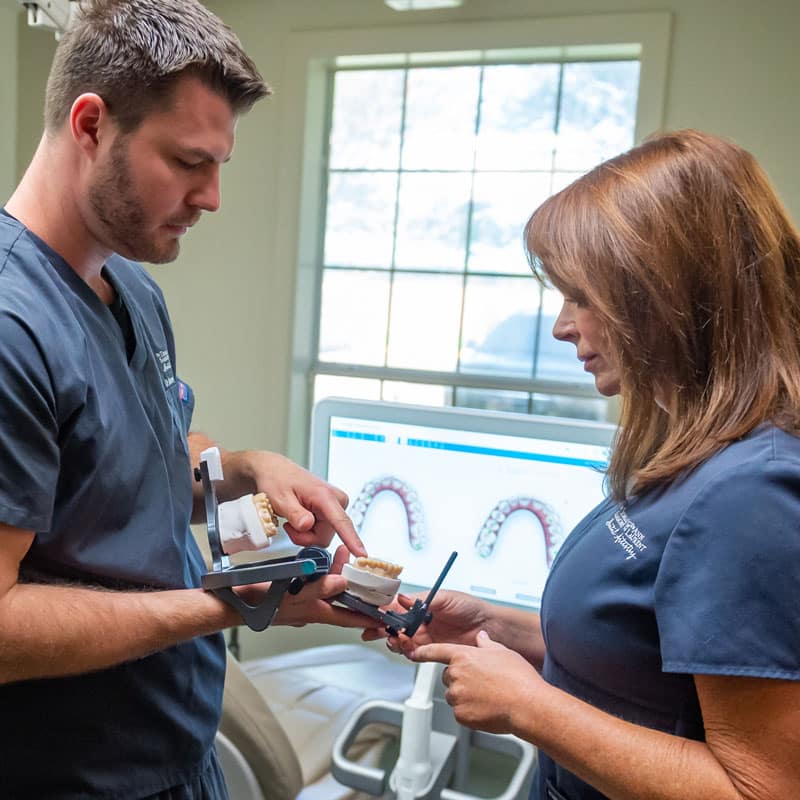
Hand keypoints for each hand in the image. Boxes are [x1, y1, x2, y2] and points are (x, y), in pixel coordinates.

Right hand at [243, 546, 380, 628]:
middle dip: (353, 589)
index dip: (366, 618)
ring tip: (342, 558)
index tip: (384, 618)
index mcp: (313, 612)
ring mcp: (298, 607)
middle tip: (366, 577)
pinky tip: (318, 566)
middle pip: (338, 602)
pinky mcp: (289, 598)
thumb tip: (343, 582)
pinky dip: (319, 577)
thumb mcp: (290, 591)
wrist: (230, 603)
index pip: (347, 618)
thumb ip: (318, 588)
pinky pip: (311, 589)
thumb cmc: (256, 598)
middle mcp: (309, 612)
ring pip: (325, 594)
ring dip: (335, 578)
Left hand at [244, 451, 365, 555]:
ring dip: (305, 534)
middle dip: (305, 537)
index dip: (352, 539)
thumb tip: (307, 525)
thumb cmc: (278, 480)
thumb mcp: (280, 499)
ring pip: (323, 536)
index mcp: (324, 495)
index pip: (341, 521)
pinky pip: (322, 532)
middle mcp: (336, 500)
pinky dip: (308, 531)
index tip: (361, 553)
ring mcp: (335, 506)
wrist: (277, 471)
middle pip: (325, 537)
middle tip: (290, 526)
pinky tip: (301, 518)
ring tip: (294, 519)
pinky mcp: (332, 511)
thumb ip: (295, 514)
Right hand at [362, 590, 490, 655]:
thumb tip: (403, 598)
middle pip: (395, 627)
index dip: (383, 612)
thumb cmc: (471, 607)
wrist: (489, 627)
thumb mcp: (446, 597)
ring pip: (402, 642)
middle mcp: (421, 622)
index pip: (397, 608)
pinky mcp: (433, 651)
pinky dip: (408, 652)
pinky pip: (415, 654)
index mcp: (421, 607)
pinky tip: (409, 649)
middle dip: (383, 629)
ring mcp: (426, 638)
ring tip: (397, 639)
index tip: (375, 615)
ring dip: (395, 641)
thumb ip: (424, 600)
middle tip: (378, 631)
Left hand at [412, 631, 541, 734]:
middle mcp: (456, 674)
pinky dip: (470, 711)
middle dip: (460, 678)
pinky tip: (487, 708)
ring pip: (454, 694)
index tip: (415, 652)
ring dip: (465, 695)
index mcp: (463, 656)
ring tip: (487, 696)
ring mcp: (457, 695)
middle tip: (481, 682)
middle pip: (448, 676)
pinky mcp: (461, 715)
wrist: (527, 704)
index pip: (436, 651)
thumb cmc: (518, 678)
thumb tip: (481, 637)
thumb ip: (486, 644)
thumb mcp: (502, 652)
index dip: (424, 652)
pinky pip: (460, 712)